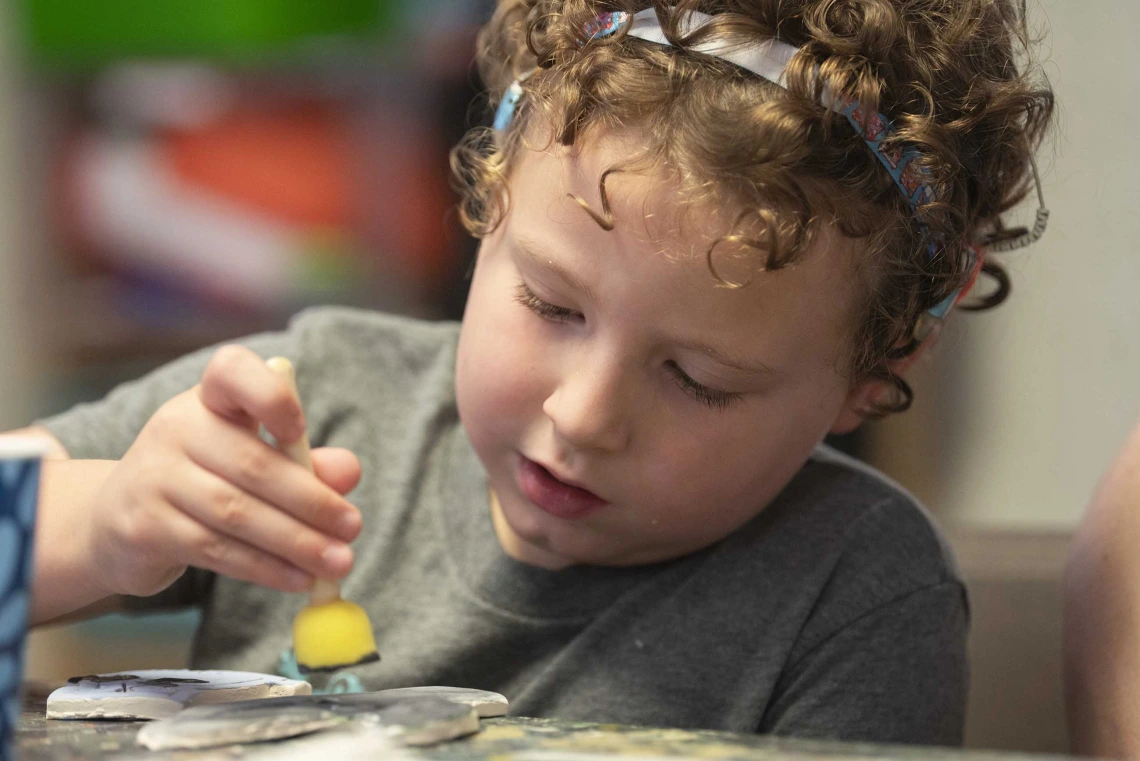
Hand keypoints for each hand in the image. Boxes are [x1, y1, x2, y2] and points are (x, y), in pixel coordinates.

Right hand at [85, 345, 362, 597]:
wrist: (116, 521)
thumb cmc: (204, 479)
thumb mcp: (252, 457)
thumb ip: (304, 461)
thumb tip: (350, 472)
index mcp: (209, 399)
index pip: (231, 372)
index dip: (270, 397)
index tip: (299, 429)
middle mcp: (176, 428)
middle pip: (252, 463)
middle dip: (312, 501)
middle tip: (353, 527)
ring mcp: (155, 477)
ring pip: (237, 513)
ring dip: (296, 542)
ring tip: (339, 562)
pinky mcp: (145, 527)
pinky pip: (217, 550)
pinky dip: (265, 567)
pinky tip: (299, 579)